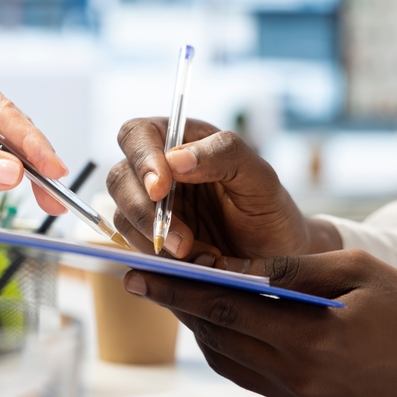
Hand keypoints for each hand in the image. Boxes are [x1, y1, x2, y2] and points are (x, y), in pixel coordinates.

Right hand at [107, 117, 338, 261]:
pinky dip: (158, 258)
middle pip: (120, 178)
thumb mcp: (259, 177)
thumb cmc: (269, 209)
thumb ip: (223, 155)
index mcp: (181, 140)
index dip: (141, 159)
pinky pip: (134, 245)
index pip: (138, 134)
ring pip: (122, 215)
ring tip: (200, 254)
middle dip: (145, 211)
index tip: (160, 189)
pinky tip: (194, 262)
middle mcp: (159, 170)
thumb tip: (175, 160)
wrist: (276, 257)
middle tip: (182, 242)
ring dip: (153, 239)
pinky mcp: (149, 239)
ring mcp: (150, 206)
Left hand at [122, 250, 396, 396]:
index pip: (223, 308)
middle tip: (144, 278)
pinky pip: (250, 377)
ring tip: (180, 295)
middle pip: (216, 336)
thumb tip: (231, 262)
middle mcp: (299, 376)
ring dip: (200, 327)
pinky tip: (223, 323)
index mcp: (311, 338)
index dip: (174, 288)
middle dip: (177, 306)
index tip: (136, 272)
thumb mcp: (355, 270)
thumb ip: (288, 268)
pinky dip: (228, 349)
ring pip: (227, 360)